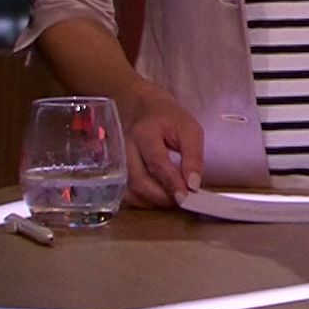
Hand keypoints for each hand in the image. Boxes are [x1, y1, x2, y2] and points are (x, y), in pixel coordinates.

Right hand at [117, 83, 203, 208]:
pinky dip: (143, 201)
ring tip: (173, 198)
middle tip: (183, 200)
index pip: (157, 163)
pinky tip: (158, 197)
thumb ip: (193, 156)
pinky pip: (126, 194)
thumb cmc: (168, 118)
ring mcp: (116, 161)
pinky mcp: (114, 171)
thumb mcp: (188, 129)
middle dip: (163, 196)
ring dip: (154, 201)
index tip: (187, 196)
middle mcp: (125, 148)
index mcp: (144, 133)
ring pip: (131, 190)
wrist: (140, 107)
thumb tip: (193, 186)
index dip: (172, 182)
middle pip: (140, 180)